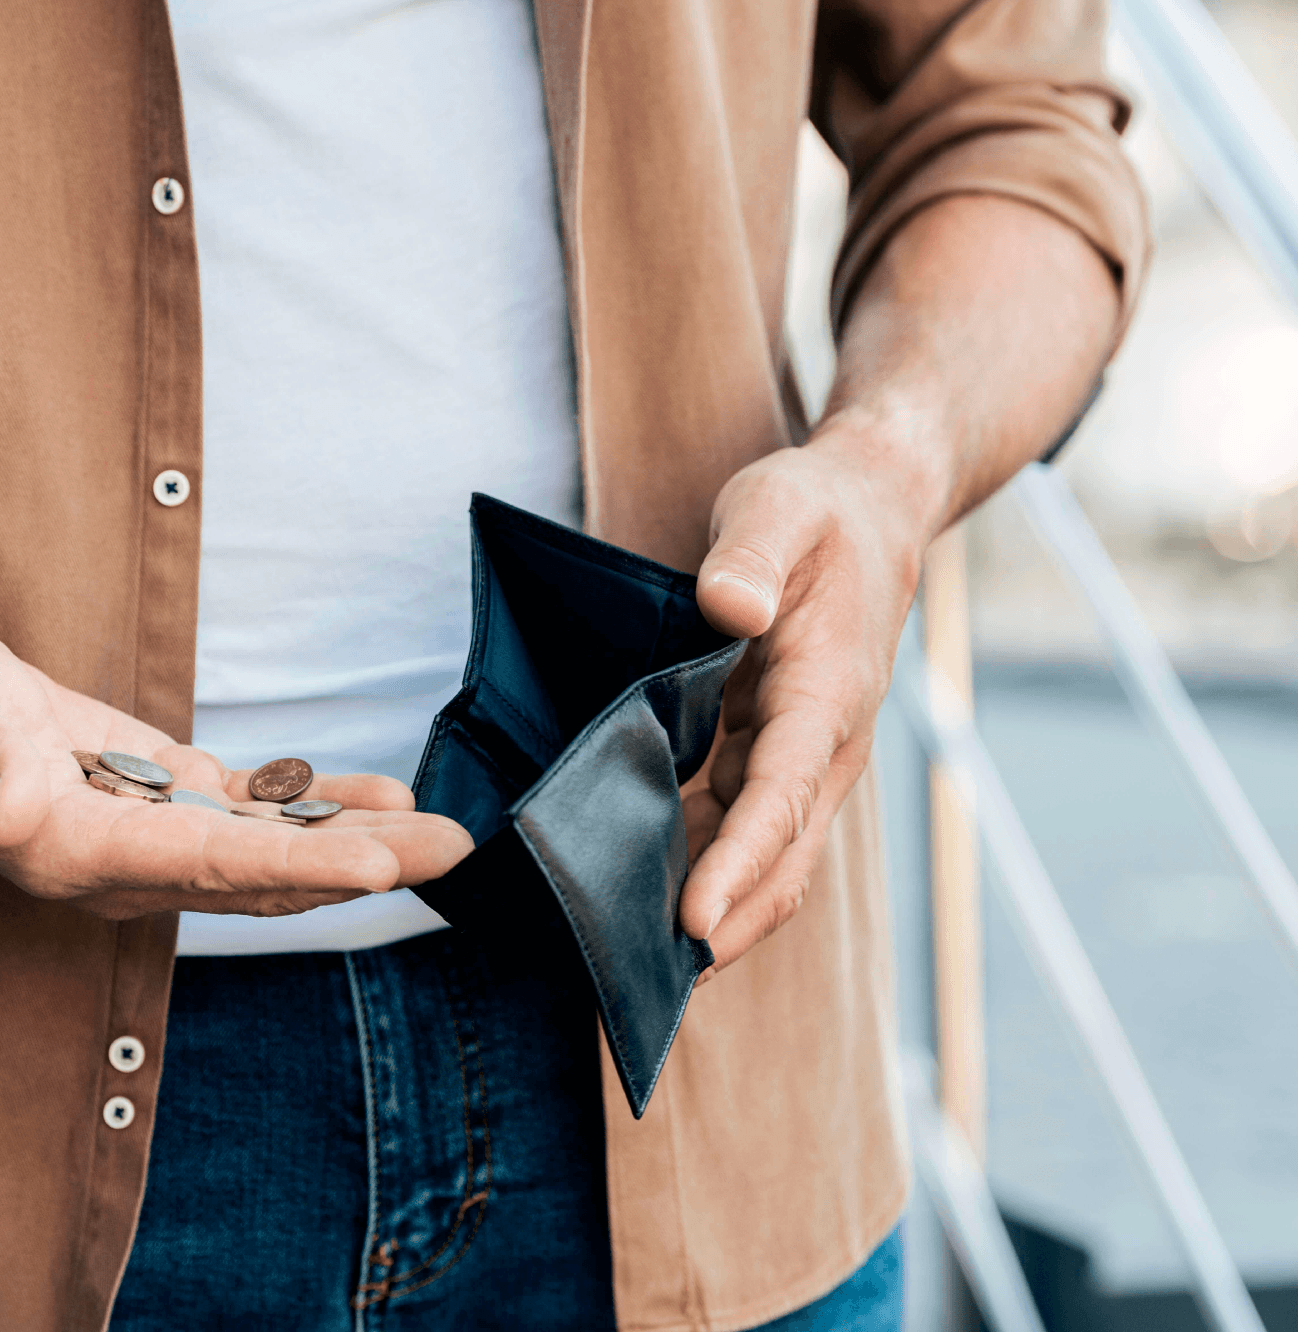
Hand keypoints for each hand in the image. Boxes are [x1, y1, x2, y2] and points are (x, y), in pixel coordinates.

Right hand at [0, 617, 473, 918]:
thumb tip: (10, 816)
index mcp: (75, 851)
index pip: (205, 865)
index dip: (296, 866)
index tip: (378, 865)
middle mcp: (125, 863)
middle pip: (260, 873)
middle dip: (359, 865)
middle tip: (453, 852)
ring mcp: (152, 837)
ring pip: (270, 849)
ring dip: (358, 841)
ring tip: (444, 833)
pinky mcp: (166, 802)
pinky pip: (256, 813)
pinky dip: (319, 806)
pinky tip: (381, 795)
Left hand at [678, 427, 926, 970]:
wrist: (870, 512)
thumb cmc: (818, 512)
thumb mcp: (778, 507)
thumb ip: (752, 557)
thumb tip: (729, 607)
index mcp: (829, 693)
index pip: (785, 795)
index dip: (740, 863)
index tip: (696, 922)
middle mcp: (824, 744)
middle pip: (781, 857)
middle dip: (726, 924)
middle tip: (646, 982)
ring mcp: (801, 757)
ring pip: (762, 857)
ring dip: (710, 912)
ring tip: (629, 962)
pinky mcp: (774, 755)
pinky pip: (739, 828)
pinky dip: (698, 869)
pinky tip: (636, 893)